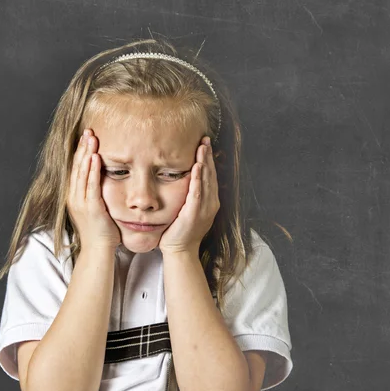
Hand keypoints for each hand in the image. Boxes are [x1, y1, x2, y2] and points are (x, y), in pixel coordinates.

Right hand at [66, 129, 120, 250]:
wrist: (98, 250)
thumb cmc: (101, 231)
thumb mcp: (96, 208)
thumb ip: (96, 193)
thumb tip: (102, 180)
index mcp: (74, 196)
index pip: (76, 169)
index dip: (80, 152)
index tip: (86, 137)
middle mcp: (74, 197)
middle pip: (77, 166)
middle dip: (82, 147)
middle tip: (88, 130)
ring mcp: (80, 202)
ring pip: (82, 173)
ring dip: (87, 154)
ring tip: (91, 138)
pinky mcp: (90, 207)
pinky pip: (91, 185)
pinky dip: (93, 170)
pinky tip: (96, 158)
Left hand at [158, 136, 219, 253]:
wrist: (180, 251)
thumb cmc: (179, 230)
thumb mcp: (186, 209)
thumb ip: (188, 195)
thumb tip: (181, 178)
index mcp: (209, 201)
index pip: (210, 176)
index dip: (208, 159)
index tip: (204, 144)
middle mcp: (210, 203)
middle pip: (210, 175)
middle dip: (208, 156)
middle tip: (205, 139)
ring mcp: (204, 209)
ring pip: (206, 181)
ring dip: (205, 163)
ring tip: (202, 147)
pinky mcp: (194, 214)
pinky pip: (197, 193)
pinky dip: (198, 180)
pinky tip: (197, 167)